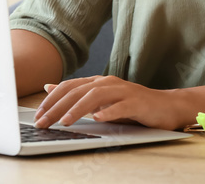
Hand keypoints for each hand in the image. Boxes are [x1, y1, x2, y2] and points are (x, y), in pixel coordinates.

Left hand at [33, 75, 190, 130]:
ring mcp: (124, 91)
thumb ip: (76, 94)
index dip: (51, 100)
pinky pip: (121, 106)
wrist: (166, 106)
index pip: (69, 87)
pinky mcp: (137, 102)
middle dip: (58, 107)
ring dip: (79, 108)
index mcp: (98, 82)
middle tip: (43, 122)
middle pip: (78, 91)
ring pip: (96, 96)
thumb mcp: (101, 100)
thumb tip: (49, 87)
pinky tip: (98, 118)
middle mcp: (109, 83)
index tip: (38, 116)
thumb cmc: (132, 106)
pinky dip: (108, 111)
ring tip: (65, 121)